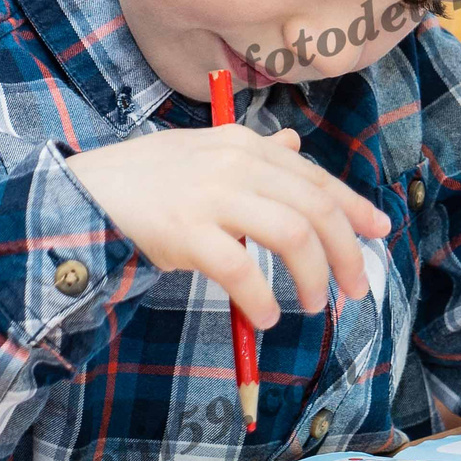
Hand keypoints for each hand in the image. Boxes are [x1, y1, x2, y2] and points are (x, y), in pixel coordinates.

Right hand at [64, 124, 389, 324]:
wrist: (81, 193)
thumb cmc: (146, 180)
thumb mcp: (203, 153)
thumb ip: (253, 154)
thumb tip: (295, 144)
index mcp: (245, 144)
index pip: (316, 178)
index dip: (354, 207)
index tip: (380, 232)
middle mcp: (235, 163)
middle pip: (316, 209)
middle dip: (345, 253)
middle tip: (355, 290)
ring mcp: (211, 196)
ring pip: (292, 236)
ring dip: (313, 278)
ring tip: (312, 306)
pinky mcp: (186, 232)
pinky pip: (243, 270)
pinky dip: (263, 298)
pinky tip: (268, 315)